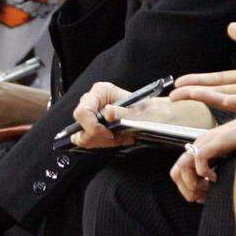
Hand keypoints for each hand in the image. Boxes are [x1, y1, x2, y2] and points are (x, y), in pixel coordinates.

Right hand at [71, 82, 213, 149]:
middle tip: (118, 138)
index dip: (92, 128)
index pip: (82, 112)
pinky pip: (90, 141)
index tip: (110, 134)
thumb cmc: (149, 110)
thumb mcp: (140, 112)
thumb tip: (108, 113)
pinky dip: (103, 144)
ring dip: (102, 142)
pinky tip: (118, 139)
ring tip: (121, 138)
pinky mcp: (93, 125)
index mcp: (100, 91)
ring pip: (83, 137)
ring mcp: (91, 114)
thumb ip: (123, 112)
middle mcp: (92, 101)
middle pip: (80, 127)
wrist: (154, 115)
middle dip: (99, 137)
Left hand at [169, 112, 235, 202]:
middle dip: (186, 190)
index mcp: (200, 150)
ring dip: (192, 183)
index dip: (185, 189)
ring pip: (183, 166)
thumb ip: (213, 177)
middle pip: (176, 172)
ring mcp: (207, 142)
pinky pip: (199, 157)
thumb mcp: (226, 164)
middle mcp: (199, 145)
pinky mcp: (217, 140)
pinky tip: (216, 177)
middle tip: (201, 197)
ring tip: (207, 187)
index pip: (178, 172)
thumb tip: (201, 197)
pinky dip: (204, 172)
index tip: (200, 198)